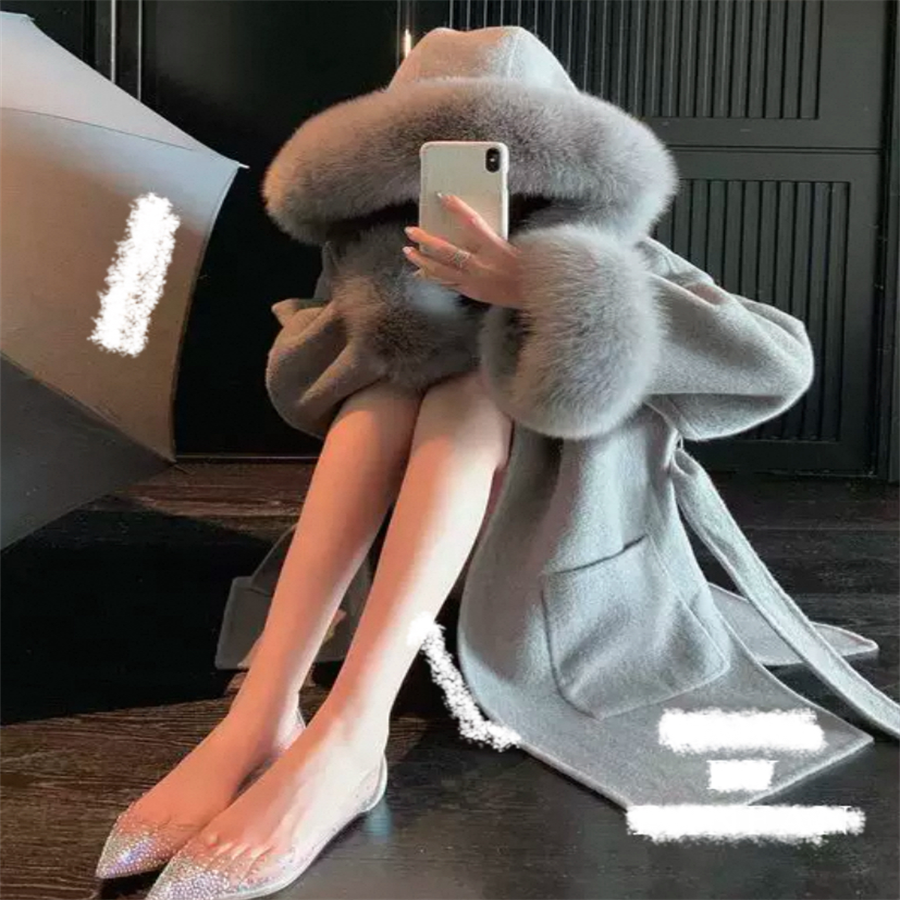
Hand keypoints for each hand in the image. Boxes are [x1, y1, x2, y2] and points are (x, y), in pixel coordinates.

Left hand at [402, 194, 521, 308]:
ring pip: (441, 271)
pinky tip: (421, 273)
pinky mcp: (472, 292)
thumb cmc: (528, 265)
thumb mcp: (513, 244)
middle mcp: (481, 265)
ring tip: (409, 252)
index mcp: (495, 248)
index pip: (472, 223)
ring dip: (422, 261)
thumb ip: (491, 234)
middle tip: (410, 231)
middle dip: (426, 240)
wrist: (535, 292)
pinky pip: (447, 284)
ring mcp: (474, 281)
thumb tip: (470, 224)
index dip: (457, 209)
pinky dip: (433, 277)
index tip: (444, 198)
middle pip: (447, 251)